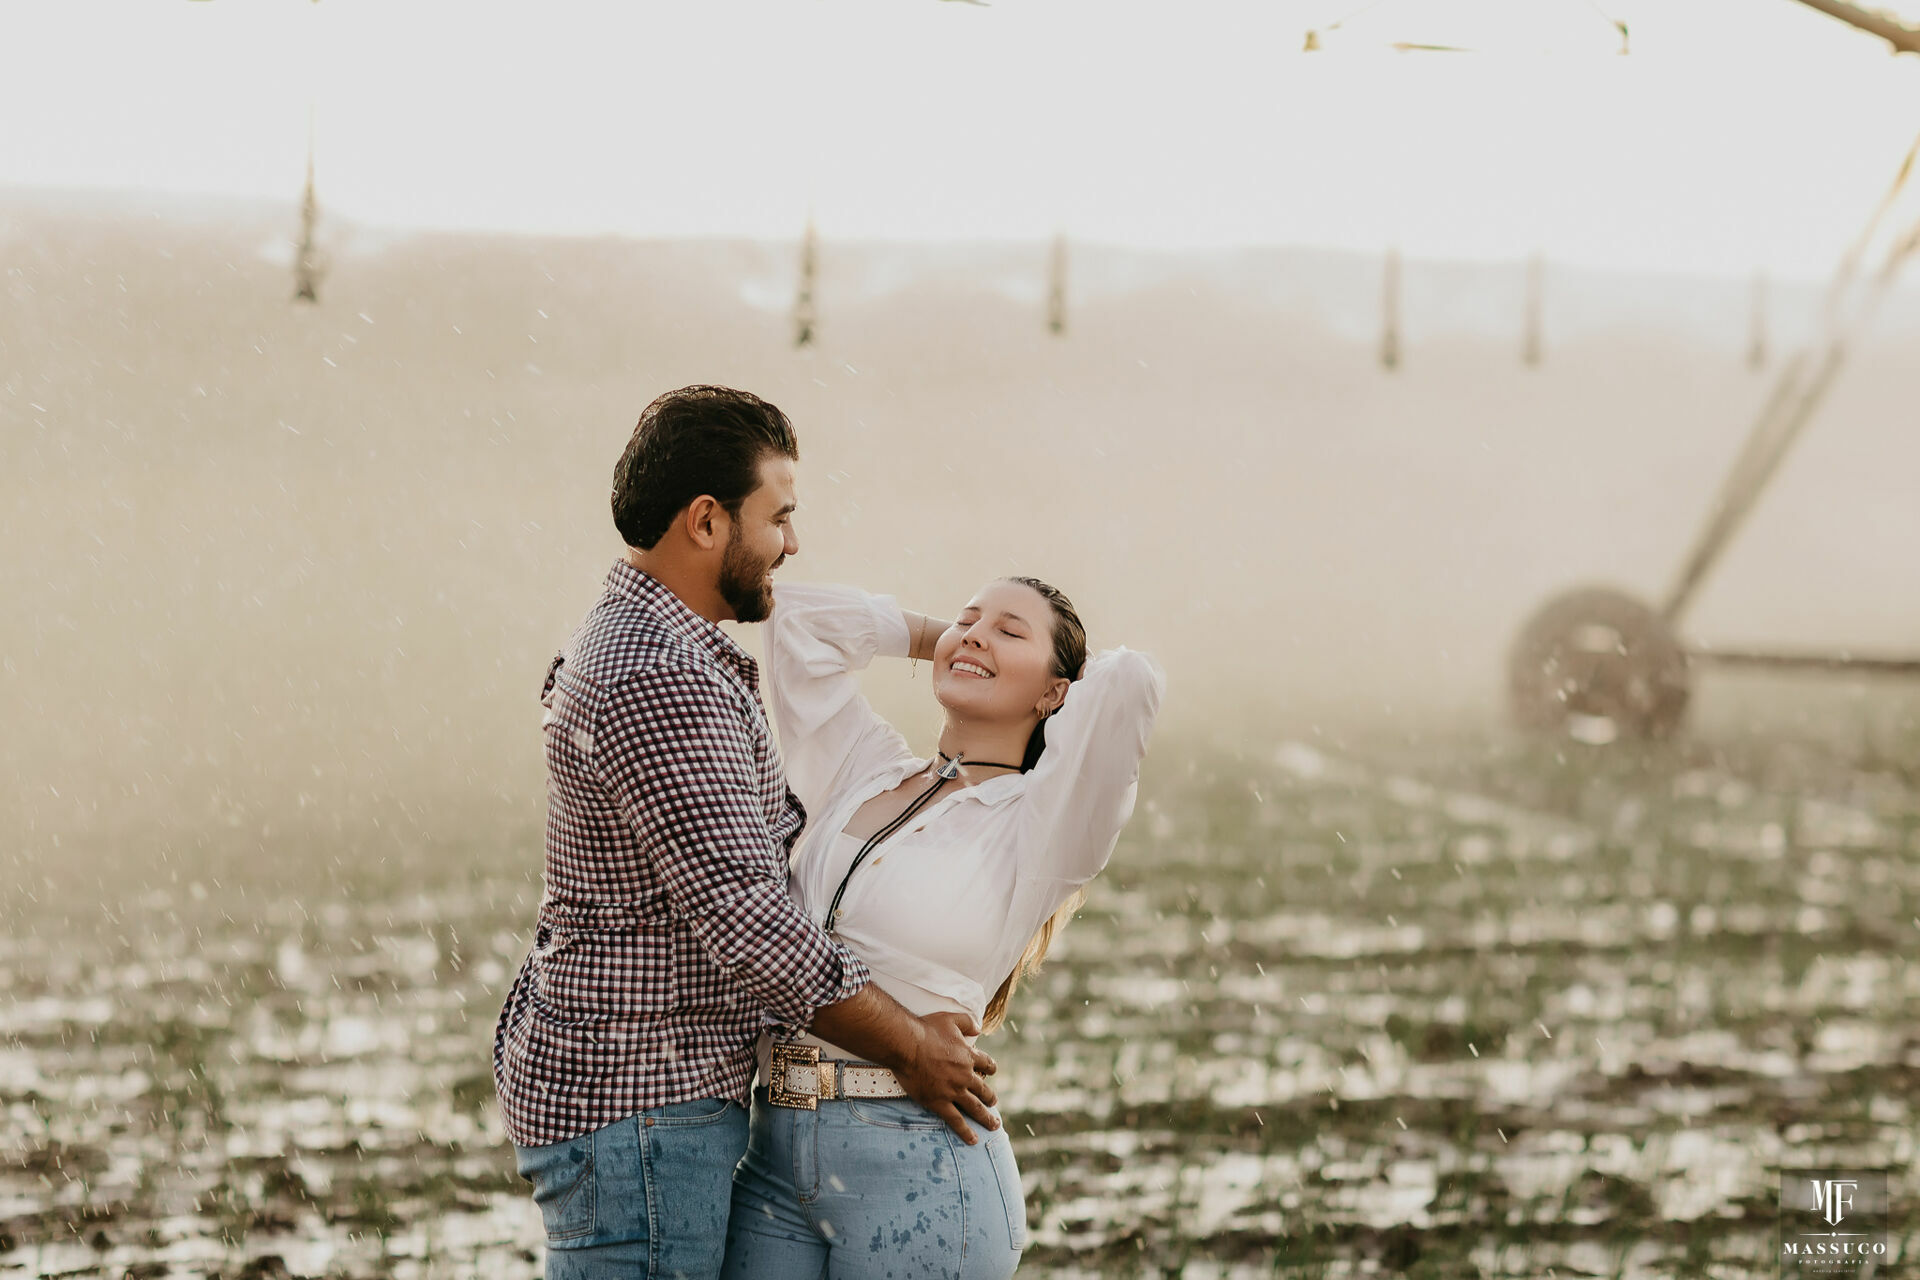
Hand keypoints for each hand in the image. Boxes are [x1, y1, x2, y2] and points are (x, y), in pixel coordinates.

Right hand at [893, 1011, 998, 1142]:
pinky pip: (956, 1121)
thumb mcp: (951, 1018)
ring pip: (975, 1108)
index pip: (987, 1064)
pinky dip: (966, 1131)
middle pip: (984, 1090)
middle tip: (993, 1103)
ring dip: (986, 1118)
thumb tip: (979, 1028)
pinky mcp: (939, 1103)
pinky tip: (973, 1140)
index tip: (991, 1072)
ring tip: (994, 1125)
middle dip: (990, 1098)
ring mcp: (953, 1091)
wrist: (907, 1045)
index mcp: (969, 1056)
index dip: (990, 1068)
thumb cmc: (926, 1029)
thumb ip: (968, 1022)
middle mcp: (965, 1076)